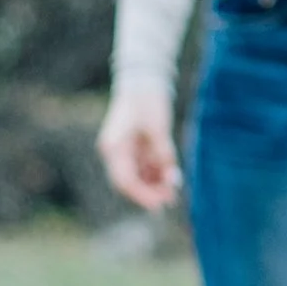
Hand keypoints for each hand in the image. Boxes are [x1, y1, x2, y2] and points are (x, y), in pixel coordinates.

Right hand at [97, 82, 180, 214]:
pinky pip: (143, 167)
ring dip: (154, 185)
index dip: (141, 196)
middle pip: (129, 182)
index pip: (124, 181)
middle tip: (169, 200)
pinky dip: (155, 174)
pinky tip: (169, 179)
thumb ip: (163, 155)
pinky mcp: (133, 147)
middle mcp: (115, 152)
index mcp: (114, 148)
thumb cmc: (148, 101)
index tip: (159, 205)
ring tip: (172, 192)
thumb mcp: (158, 128)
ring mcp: (123, 150)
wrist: (143, 80)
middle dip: (149, 193)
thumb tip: (171, 180)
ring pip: (137, 176)